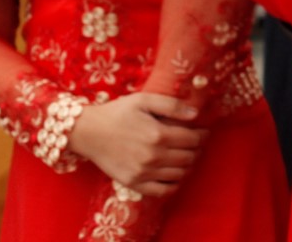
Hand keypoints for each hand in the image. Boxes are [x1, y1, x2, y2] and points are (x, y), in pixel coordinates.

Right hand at [67, 92, 203, 197]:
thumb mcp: (144, 100)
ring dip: (188, 166)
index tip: (204, 132)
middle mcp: (153, 156)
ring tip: (186, 157)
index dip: (202, 135)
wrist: (88, 132)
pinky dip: (173, 185)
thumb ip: (172, 105)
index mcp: (158, 134)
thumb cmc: (117, 112)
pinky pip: (162, 191)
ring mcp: (143, 172)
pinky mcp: (133, 183)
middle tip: (196, 144)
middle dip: (197, 150)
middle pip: (188, 157)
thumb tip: (196, 114)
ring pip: (179, 174)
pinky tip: (174, 175)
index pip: (193, 140)